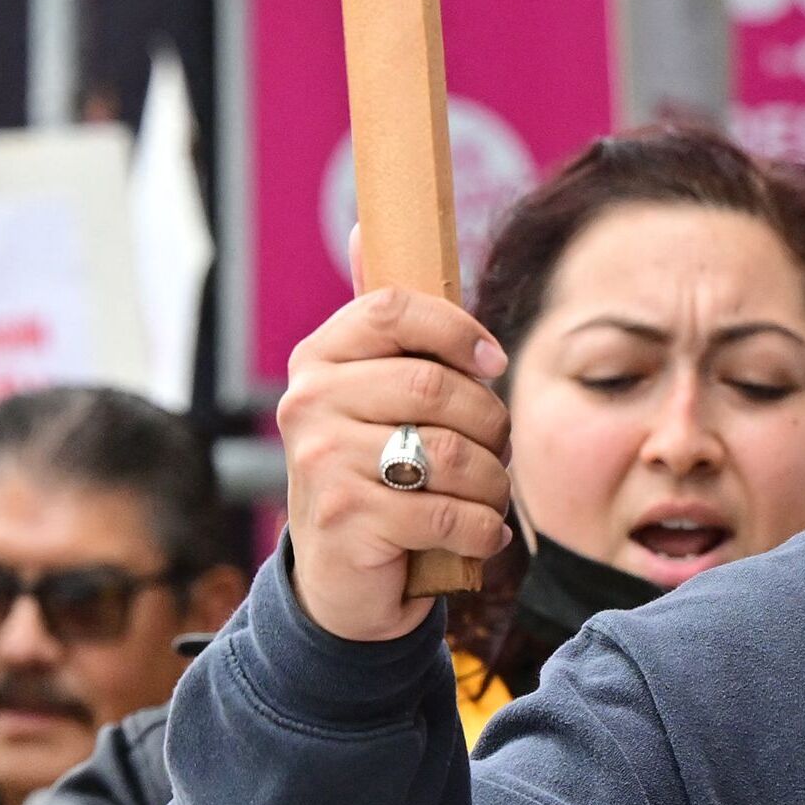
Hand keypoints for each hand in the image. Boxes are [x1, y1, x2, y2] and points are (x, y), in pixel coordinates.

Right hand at [274, 287, 510, 642]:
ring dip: (491, 481)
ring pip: (448, 453)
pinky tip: (482, 532)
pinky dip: (482, 527)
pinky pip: (446, 512)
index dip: (457, 329)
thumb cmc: (373, 470)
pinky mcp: (346, 521)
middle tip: (496, 447)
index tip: (492, 362)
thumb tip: (366, 225)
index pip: (393, 309)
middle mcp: (308, 403)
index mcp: (319, 358)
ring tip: (489, 495)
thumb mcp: (370, 394)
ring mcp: (321, 463)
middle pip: (433, 384)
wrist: (341, 580)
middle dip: (488, 421)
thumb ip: (382, 324)